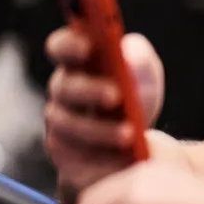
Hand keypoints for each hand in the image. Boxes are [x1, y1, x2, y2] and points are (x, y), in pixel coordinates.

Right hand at [44, 27, 164, 194]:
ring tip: (128, 134)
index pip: (60, 47)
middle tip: (116, 95)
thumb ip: (139, 59)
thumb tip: (128, 54)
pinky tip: (123, 157)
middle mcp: (62, 93)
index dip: (68, 45)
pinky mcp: (65, 157)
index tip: (88, 47)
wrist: (136, 150)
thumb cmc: (135, 102)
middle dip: (89, 90)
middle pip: (63, 87)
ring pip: (67, 125)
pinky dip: (102, 157)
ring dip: (98, 129)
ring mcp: (59, 126)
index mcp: (76, 65)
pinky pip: (74, 156)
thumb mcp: (144, 77)